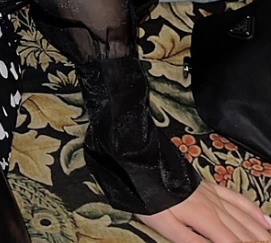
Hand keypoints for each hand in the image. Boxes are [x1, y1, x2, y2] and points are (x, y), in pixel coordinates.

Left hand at [138, 180, 270, 242]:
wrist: (143, 166)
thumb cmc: (151, 199)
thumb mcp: (166, 227)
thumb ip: (193, 242)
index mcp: (206, 220)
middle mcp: (216, 207)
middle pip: (244, 233)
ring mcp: (215, 195)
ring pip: (245, 217)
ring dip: (261, 233)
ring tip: (270, 241)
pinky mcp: (210, 187)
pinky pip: (237, 199)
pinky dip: (253, 211)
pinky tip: (265, 219)